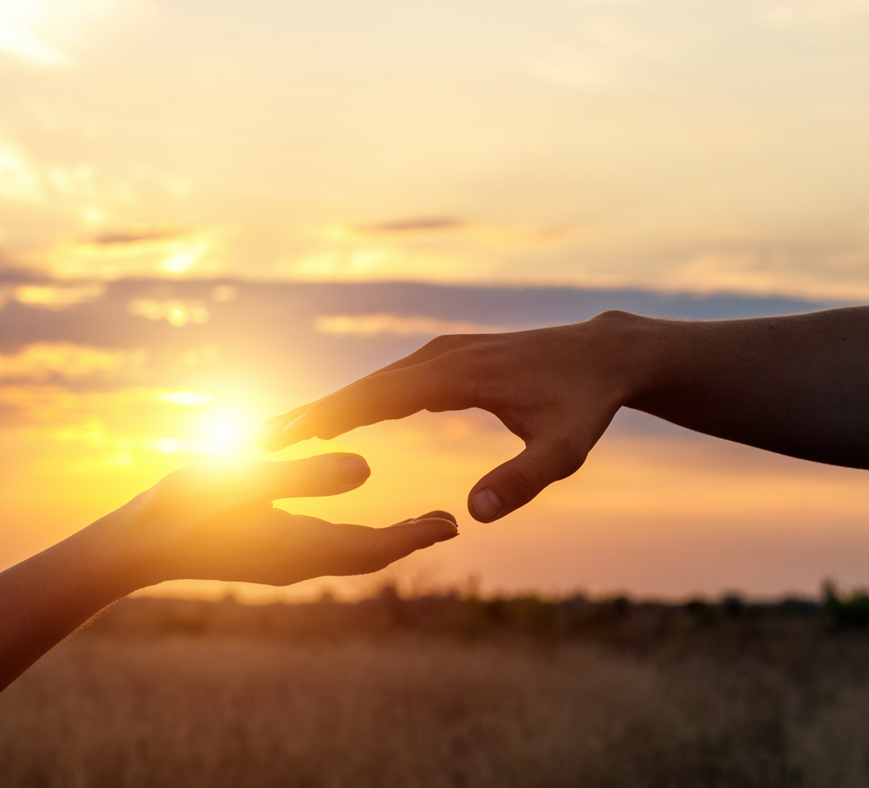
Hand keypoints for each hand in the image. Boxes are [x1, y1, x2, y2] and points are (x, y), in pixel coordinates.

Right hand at [101, 453, 458, 588]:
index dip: (416, 537)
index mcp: (299, 547)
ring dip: (386, 540)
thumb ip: (304, 475)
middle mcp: (296, 562)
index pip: (374, 548)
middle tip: (450, 524)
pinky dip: (354, 538)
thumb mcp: (242, 480)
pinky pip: (324, 549)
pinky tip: (350, 519)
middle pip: (369, 556)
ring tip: (418, 523)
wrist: (129, 548)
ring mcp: (280, 561)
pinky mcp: (263, 553)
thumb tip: (368, 468)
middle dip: (410, 540)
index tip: (453, 525)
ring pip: (347, 554)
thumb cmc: (179, 510)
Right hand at [257, 313, 641, 521]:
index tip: (286, 433)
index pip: (380, 395)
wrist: (605, 355)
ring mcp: (445, 353)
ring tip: (287, 430)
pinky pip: (395, 380)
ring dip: (334, 403)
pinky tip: (342, 416)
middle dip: (315, 410)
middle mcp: (443, 356)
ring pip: (376, 380)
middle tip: (263, 436)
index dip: (330, 415)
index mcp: (459, 374)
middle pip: (366, 384)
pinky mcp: (451, 359)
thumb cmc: (585, 404)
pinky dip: (362, 397)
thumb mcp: (564, 449)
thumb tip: (474, 514)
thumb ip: (523, 480)